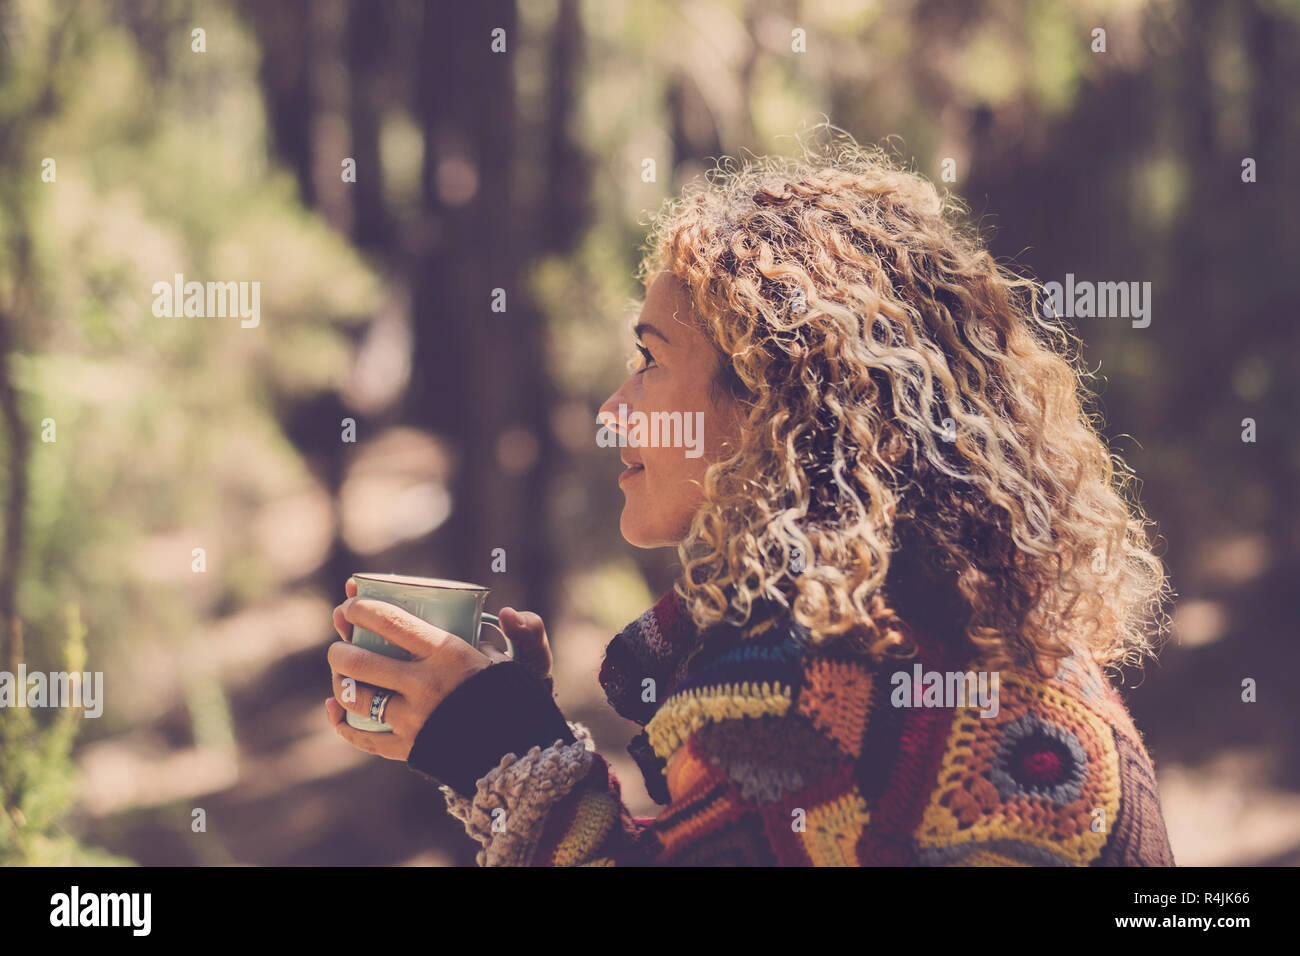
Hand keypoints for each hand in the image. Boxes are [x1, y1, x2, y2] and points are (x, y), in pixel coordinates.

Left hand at [324, 579, 552, 759]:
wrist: (517, 753)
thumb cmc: (510, 697)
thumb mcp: (507, 657)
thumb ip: (503, 632)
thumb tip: (503, 613)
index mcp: (447, 653)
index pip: (389, 621)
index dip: (359, 607)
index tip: (349, 604)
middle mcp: (424, 684)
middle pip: (358, 661)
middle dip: (340, 648)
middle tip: (341, 642)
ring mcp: (413, 719)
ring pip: (354, 697)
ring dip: (339, 682)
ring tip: (341, 672)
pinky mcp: (407, 748)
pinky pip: (362, 736)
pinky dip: (342, 721)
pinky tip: (334, 707)